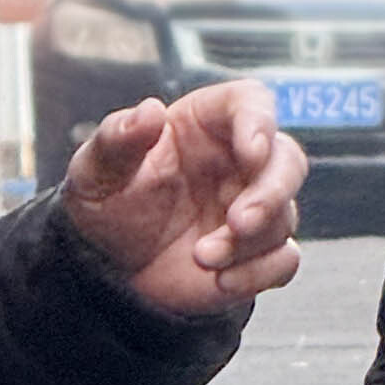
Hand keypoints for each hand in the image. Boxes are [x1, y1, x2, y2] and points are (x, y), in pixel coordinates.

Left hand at [59, 81, 305, 314]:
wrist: (108, 268)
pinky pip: (283, 261)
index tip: (251, 151)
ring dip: (247, 243)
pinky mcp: (258, 253)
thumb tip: (149, 111)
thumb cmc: (107, 205)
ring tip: (202, 257)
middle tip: (239, 222)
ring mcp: (252, 208)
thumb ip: (118, 139)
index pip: (251, 103)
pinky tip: (221, 281)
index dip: (259, 122)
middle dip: (271, 192)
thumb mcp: (96, 170)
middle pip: (288, 160)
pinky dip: (258, 273)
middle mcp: (238, 163)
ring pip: (283, 216)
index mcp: (205, 125)